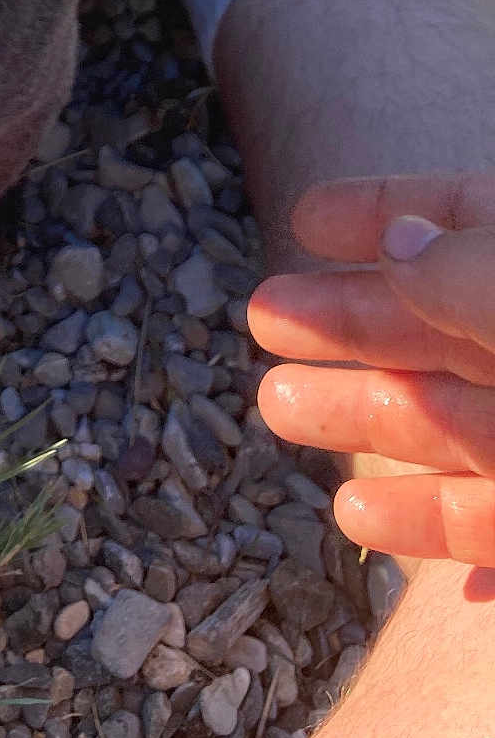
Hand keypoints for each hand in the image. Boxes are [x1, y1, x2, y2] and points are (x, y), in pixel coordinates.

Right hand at [249, 172, 494, 565]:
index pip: (467, 219)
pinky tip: (360, 516)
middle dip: (350, 321)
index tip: (305, 219)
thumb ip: (474, 274)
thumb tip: (398, 244)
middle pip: (447, 329)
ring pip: (461, 426)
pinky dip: (430, 525)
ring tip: (278, 407)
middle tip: (262, 317)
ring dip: (365, 418)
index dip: (386, 212)